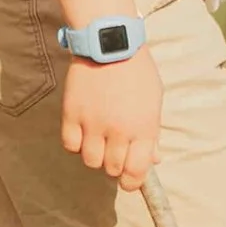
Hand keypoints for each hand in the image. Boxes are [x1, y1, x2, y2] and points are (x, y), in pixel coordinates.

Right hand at [61, 47, 162, 187]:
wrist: (110, 43)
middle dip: (115, 164)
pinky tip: (84, 130)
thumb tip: (154, 159)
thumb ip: (152, 133)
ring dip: (96, 154)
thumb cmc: (137, 71)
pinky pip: (71, 145)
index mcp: (144, 127)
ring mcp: (93, 123)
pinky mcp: (71, 114)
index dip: (133, 182)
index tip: (130, 181)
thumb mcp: (154, 100)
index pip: (137, 172)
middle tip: (115, 150)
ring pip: (90, 160)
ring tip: (99, 138)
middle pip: (112, 168)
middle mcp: (118, 130)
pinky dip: (77, 143)